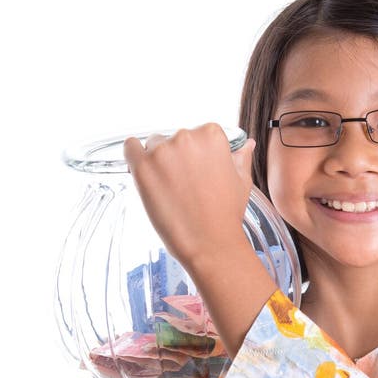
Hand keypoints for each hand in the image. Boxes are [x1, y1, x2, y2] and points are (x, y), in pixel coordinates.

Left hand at [123, 124, 255, 273]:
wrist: (211, 244)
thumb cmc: (227, 215)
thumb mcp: (242, 182)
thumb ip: (241, 158)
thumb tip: (247, 145)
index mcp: (212, 135)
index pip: (199, 133)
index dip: (197, 155)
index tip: (198, 173)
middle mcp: (187, 136)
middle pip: (174, 138)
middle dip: (177, 158)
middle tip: (184, 187)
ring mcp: (162, 150)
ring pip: (153, 146)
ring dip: (157, 162)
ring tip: (169, 190)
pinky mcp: (143, 166)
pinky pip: (130, 148)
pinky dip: (135, 158)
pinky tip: (145, 175)